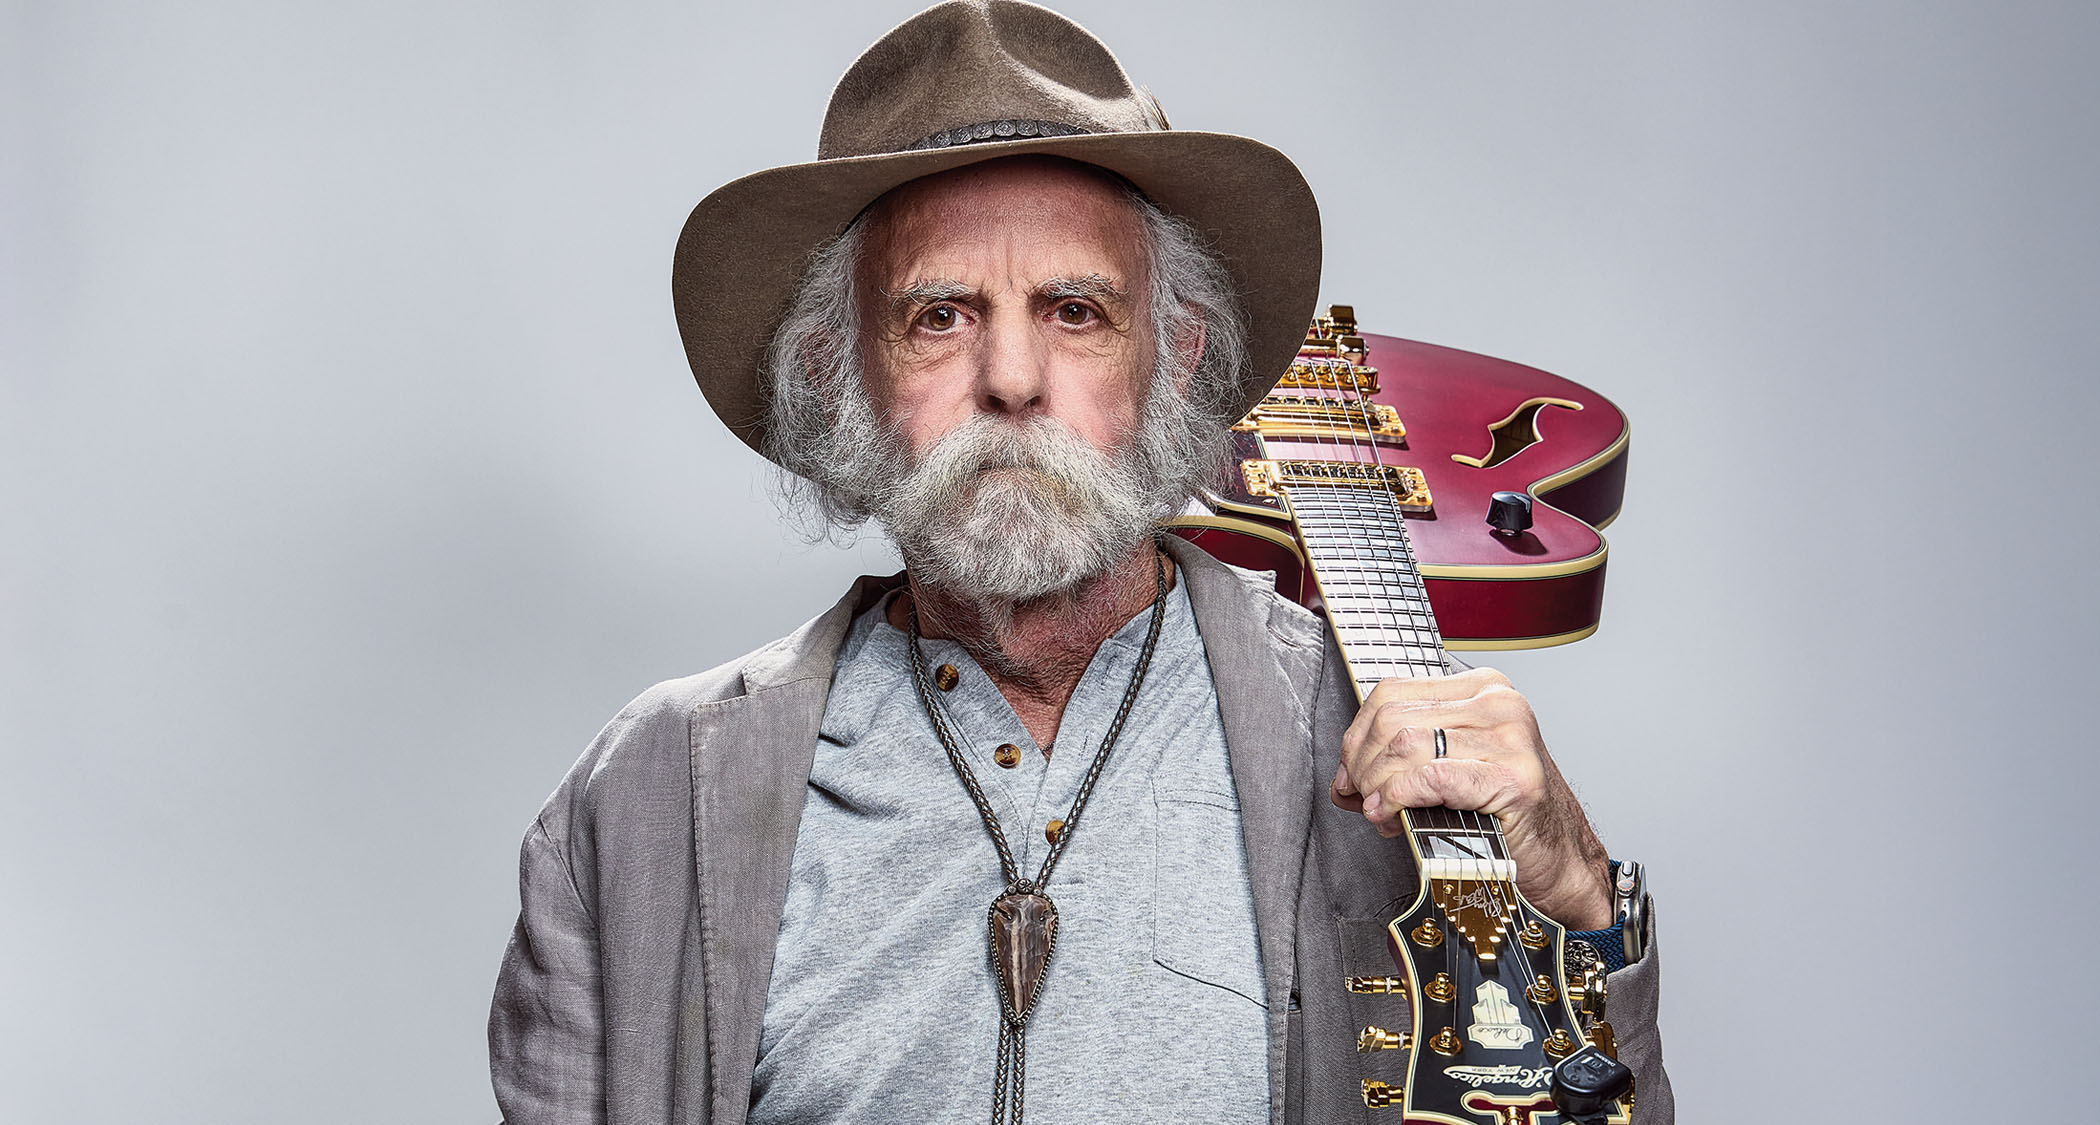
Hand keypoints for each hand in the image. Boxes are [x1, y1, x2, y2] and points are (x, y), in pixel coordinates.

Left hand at [1329, 668, 1612, 929]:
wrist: (1560, 862)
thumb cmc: (1503, 819)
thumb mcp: (1446, 773)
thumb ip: (1398, 762)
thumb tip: (1344, 778)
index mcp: (1481, 690)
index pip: (1391, 694)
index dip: (1357, 737)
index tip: (1350, 774)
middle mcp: (1499, 703)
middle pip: (1392, 719)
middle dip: (1362, 766)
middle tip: (1363, 800)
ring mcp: (1511, 737)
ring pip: (1405, 746)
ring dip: (1377, 787)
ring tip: (1382, 813)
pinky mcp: (1514, 777)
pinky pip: (1431, 777)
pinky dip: (1398, 798)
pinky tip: (1392, 816)